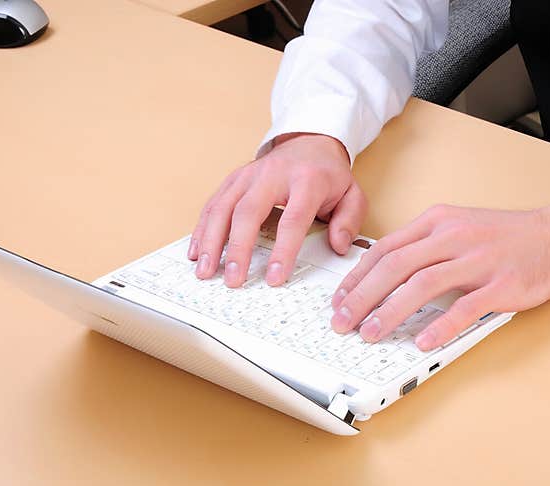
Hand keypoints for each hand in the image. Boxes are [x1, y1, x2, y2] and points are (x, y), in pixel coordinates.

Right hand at [188, 132, 366, 286]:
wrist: (310, 142)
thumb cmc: (328, 174)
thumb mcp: (352, 194)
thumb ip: (349, 221)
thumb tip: (338, 246)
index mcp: (306, 181)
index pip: (292, 219)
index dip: (283, 251)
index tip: (275, 277)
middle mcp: (273, 175)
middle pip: (248, 212)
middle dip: (237, 249)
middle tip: (233, 279)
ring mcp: (249, 175)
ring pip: (223, 207)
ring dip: (211, 241)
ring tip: (205, 270)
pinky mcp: (234, 179)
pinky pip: (213, 203)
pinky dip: (202, 228)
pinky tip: (196, 251)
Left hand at [329, 200, 549, 350]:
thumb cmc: (506, 237)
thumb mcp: (459, 228)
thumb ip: (424, 247)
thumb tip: (383, 277)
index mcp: (438, 222)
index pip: (385, 249)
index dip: (356, 277)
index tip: (339, 300)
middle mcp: (453, 237)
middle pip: (395, 266)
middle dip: (361, 297)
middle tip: (342, 322)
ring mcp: (478, 260)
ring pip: (422, 284)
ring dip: (390, 311)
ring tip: (371, 333)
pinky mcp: (501, 284)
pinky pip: (465, 307)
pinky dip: (440, 325)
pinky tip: (422, 342)